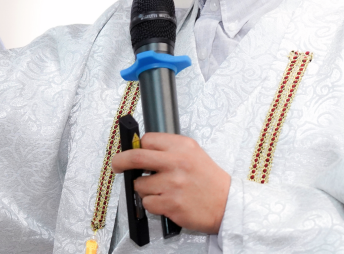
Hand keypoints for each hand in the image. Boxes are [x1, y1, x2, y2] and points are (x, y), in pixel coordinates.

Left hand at [111, 132, 230, 233]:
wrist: (227, 204)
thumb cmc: (208, 180)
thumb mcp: (192, 154)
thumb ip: (168, 149)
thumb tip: (140, 149)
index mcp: (182, 146)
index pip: (147, 140)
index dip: (137, 146)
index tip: (132, 151)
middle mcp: (176, 162)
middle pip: (135, 157)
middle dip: (120, 161)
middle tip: (117, 165)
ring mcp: (173, 184)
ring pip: (139, 185)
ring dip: (144, 190)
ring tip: (161, 190)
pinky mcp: (171, 204)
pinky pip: (146, 203)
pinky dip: (152, 204)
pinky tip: (166, 202)